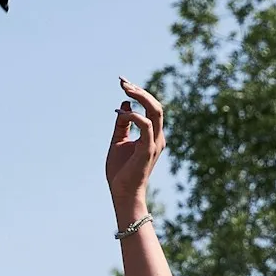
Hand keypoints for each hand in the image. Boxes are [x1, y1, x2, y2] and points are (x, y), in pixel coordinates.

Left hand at [105, 79, 165, 212]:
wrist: (123, 193)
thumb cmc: (121, 171)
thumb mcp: (118, 141)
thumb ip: (122, 123)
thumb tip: (123, 103)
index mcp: (152, 134)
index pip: (150, 107)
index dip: (138, 92)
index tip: (123, 82)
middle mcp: (157, 136)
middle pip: (156, 105)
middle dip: (140, 90)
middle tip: (122, 82)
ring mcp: (155, 142)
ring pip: (155, 111)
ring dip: (141, 97)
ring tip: (125, 89)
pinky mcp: (148, 149)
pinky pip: (146, 126)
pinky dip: (135, 115)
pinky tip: (122, 112)